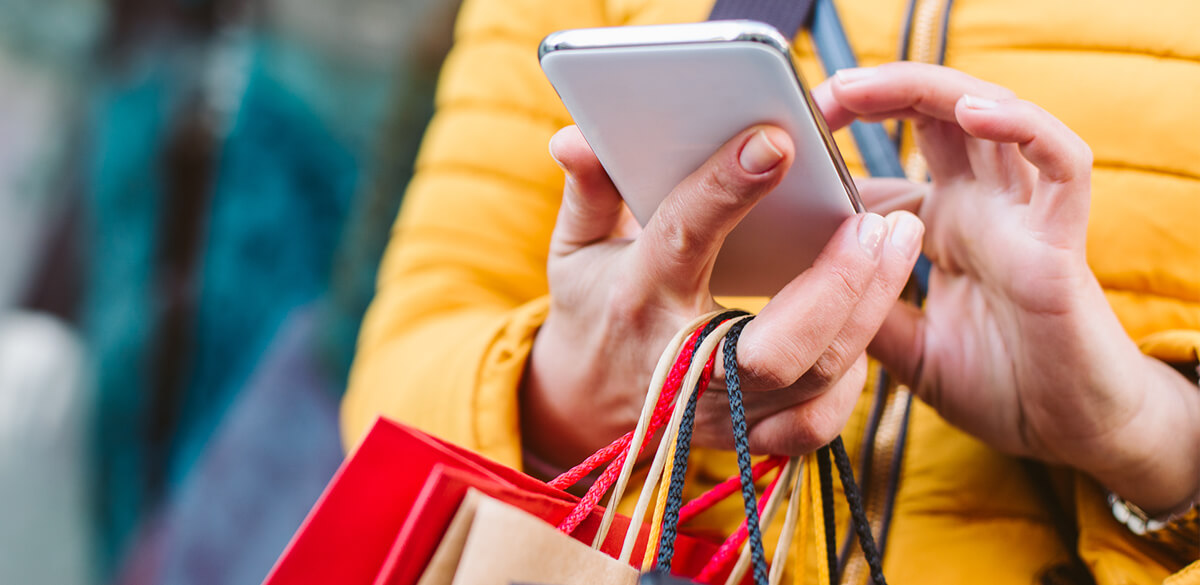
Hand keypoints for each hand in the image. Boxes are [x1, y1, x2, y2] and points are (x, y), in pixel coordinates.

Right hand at [521, 125, 923, 469]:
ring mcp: (719, 412)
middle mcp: (681, 364)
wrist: (583, 405)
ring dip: (867, 312)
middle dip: (839, 283)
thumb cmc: (593, 308)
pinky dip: (851, 376)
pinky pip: (817, 421)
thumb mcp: (577, 247)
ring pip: (813, 378)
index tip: (778, 141)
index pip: (682, 240)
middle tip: (880, 222)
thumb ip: (589, 189)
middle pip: (776, 347)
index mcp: (638, 298)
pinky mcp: (747, 438)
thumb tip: (575, 137)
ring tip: (898, 243)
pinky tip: (867, 319)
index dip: (727, 189)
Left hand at [815, 62, 1199, 513]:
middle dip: (882, 92)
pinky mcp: (1062, 241)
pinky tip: (974, 113)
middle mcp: (985, 208)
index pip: (896, 160)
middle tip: (824, 94)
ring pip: (994, 118)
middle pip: (940, 116)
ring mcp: (1024, 218)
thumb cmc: (1000, 386)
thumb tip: (799, 282)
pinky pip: (1062, 164)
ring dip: (933, 91)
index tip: (791, 142)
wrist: (1072, 435)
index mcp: (946, 227)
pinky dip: (1023, 127)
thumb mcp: (904, 348)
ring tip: (869, 88)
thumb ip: (863, 311)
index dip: (849, 144)